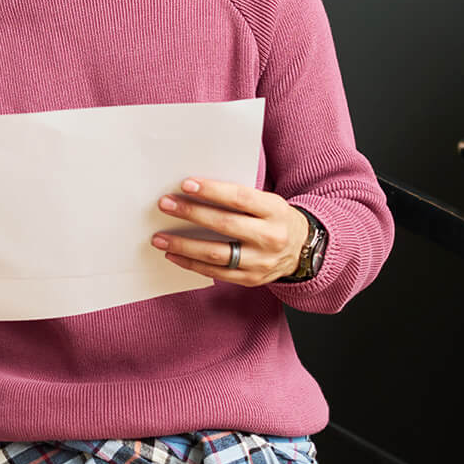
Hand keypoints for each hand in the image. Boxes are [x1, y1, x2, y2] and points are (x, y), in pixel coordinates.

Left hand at [153, 179, 311, 287]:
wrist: (304, 250)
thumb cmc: (275, 219)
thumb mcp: (268, 202)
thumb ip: (239, 199)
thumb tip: (195, 191)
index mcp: (274, 210)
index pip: (239, 198)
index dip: (212, 191)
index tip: (186, 184)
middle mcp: (270, 237)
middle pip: (224, 224)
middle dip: (191, 213)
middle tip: (165, 204)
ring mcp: (260, 261)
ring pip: (216, 253)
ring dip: (183, 245)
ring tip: (159, 238)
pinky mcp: (251, 279)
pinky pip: (215, 273)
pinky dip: (191, 264)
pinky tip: (173, 255)